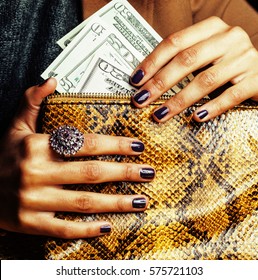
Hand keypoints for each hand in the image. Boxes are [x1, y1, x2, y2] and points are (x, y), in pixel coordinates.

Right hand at [0, 78, 153, 238]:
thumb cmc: (2, 157)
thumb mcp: (14, 127)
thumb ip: (32, 102)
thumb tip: (52, 80)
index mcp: (36, 146)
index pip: (85, 144)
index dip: (115, 146)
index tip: (138, 147)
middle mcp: (36, 172)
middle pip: (90, 173)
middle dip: (124, 173)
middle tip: (149, 172)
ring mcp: (33, 201)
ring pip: (83, 202)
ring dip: (115, 202)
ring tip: (140, 200)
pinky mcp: (29, 223)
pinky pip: (64, 228)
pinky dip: (87, 229)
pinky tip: (109, 226)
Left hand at [130, 17, 257, 121]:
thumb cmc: (227, 64)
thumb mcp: (207, 54)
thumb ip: (184, 59)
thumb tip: (147, 79)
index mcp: (212, 29)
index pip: (175, 42)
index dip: (152, 61)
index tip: (136, 80)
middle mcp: (229, 38)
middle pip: (187, 61)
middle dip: (160, 83)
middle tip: (141, 100)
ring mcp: (244, 58)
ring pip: (205, 81)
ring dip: (179, 101)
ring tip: (160, 115)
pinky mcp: (256, 79)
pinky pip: (230, 96)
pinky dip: (210, 108)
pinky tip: (195, 118)